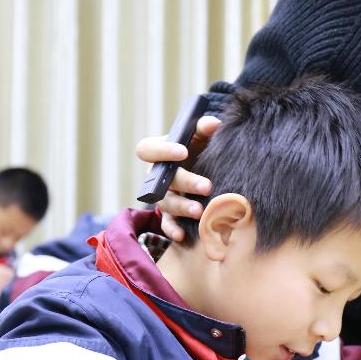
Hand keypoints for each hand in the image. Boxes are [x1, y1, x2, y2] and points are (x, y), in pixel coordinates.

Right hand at [133, 115, 222, 241]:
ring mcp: (161, 197)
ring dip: (182, 207)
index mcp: (159, 153)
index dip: (162, 151)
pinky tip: (183, 235)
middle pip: (161, 179)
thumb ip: (204, 128)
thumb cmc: (200, 151)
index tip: (183, 151)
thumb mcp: (201, 138)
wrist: (207, 173)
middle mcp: (156, 175)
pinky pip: (166, 224)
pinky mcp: (168, 216)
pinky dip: (173, 230)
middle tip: (207, 186)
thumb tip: (213, 124)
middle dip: (185, 182)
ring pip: (165, 203)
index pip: (147, 149)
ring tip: (201, 211)